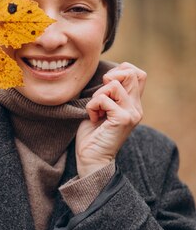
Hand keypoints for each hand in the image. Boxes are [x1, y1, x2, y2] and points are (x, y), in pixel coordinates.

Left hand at [75, 62, 146, 177]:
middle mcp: (136, 108)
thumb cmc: (92, 135)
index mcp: (133, 103)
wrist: (91, 159)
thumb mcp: (101, 107)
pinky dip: (92, 106)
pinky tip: (93, 118)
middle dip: (109, 78)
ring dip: (97, 95)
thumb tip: (106, 74)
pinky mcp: (123, 119)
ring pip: (114, 85)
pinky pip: (103, 99)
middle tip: (99, 96)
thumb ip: (108, 93)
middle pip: (131, 73)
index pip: (138, 73)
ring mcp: (132, 113)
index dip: (120, 70)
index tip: (105, 84)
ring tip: (95, 110)